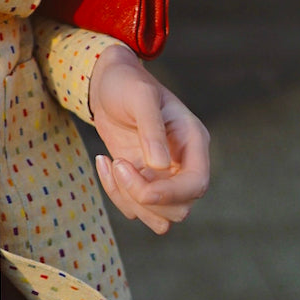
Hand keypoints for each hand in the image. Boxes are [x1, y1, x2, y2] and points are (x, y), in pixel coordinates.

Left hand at [88, 45, 209, 234]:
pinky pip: (135, 208)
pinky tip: (103, 162)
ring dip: (129, 200)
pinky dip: (116, 194)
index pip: (196, 184)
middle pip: (179, 209)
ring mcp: (163, 176)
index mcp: (193, 142)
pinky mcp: (142, 181)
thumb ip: (151, 128)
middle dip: (144, 197)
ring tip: (111, 164)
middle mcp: (183, 164)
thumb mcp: (139, 96)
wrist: (107, 83)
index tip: (140, 185)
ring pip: (158, 217)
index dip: (171, 194)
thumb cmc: (127, 82)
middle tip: (119, 164)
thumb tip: (160, 166)